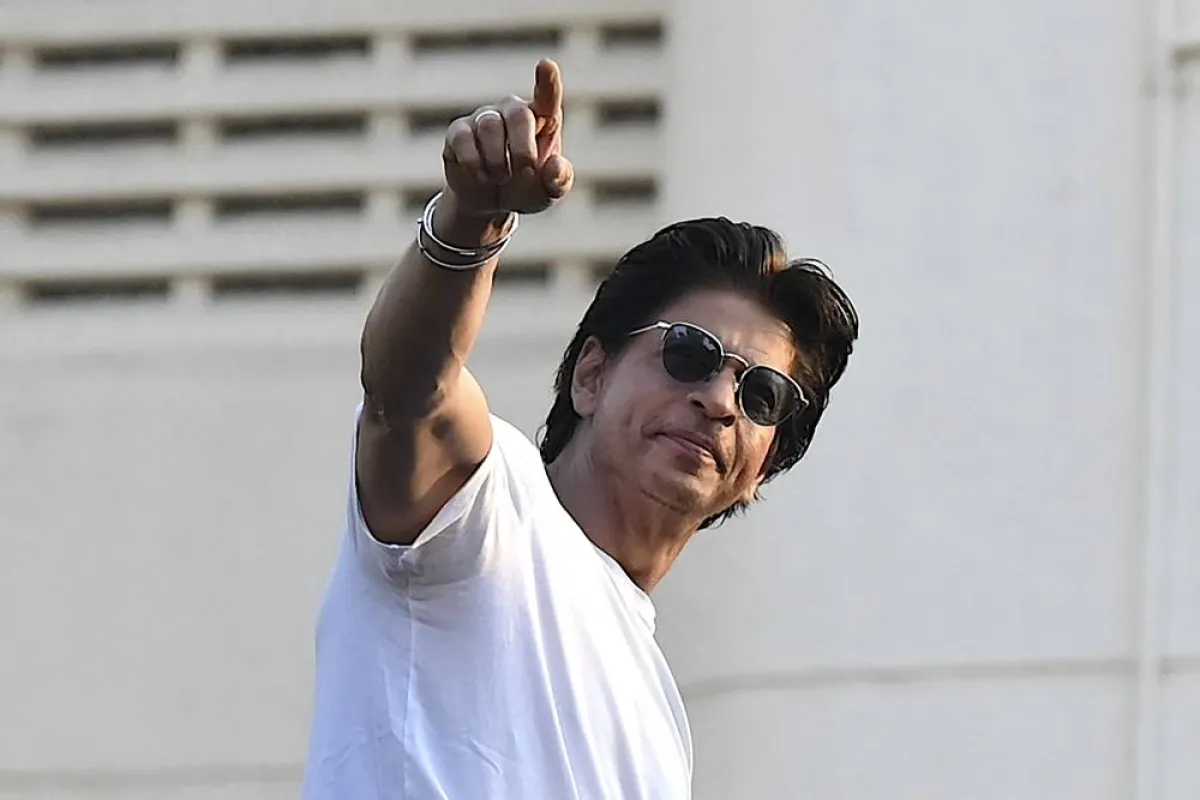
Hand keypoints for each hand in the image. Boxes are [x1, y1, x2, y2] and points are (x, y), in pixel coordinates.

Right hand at [441, 59, 574, 217]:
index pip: (546, 95)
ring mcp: (484, 118)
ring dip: (497, 161)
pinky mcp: (458, 131)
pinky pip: (463, 139)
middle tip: (526, 172)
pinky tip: (481, 177)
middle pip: (518, 115)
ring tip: (501, 178)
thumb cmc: (526, 188)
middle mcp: (513, 111)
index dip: (547, 81)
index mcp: (542, 119)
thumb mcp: (548, 192)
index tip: (546, 65)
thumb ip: (559, 181)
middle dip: (523, 149)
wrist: (490, 201)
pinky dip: (474, 164)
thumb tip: (554, 166)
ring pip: (490, 126)